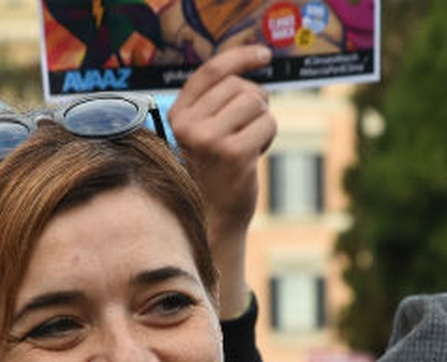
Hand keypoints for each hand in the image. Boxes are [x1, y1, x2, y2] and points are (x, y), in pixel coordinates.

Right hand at [168, 44, 275, 318]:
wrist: (212, 221)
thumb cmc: (214, 175)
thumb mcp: (204, 135)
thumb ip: (216, 105)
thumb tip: (251, 72)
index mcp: (178, 116)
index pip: (212, 71)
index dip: (241, 56)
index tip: (264, 55)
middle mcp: (189, 125)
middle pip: (240, 86)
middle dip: (255, 102)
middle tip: (249, 129)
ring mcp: (210, 139)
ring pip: (255, 102)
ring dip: (262, 120)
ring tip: (250, 144)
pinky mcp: (233, 153)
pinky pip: (266, 122)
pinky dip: (268, 136)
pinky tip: (255, 154)